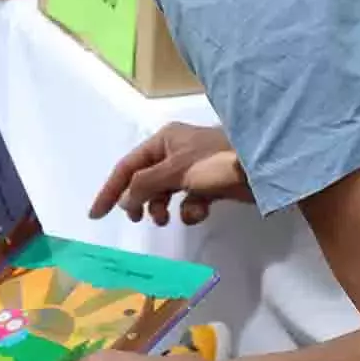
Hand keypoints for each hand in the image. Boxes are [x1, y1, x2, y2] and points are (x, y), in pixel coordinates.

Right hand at [91, 122, 252, 225]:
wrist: (263, 169)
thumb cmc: (215, 162)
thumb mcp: (175, 171)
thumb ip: (145, 185)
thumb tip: (125, 201)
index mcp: (163, 141)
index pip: (127, 167)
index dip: (110, 191)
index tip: (96, 214)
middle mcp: (174, 152)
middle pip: (144, 181)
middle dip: (140, 201)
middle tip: (139, 220)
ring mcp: (192, 169)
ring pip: (165, 193)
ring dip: (162, 207)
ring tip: (165, 218)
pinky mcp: (209, 185)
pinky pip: (188, 200)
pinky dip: (190, 209)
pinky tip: (199, 212)